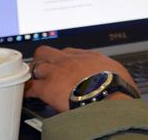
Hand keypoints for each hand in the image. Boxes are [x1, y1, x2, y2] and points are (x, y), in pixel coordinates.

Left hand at [24, 46, 138, 112]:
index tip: (64, 64)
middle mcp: (71, 60)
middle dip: (43, 58)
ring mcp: (58, 72)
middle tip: (43, 67)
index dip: (64, 59)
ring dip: (34, 73)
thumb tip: (119, 77)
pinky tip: (27, 93)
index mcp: (89, 56)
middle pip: (48, 51)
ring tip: (33, 80)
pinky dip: (28, 90)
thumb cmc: (118, 87)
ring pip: (37, 65)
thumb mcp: (119, 72)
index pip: (70, 52)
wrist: (108, 96)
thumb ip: (112, 72)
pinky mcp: (48, 87)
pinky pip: (31, 87)